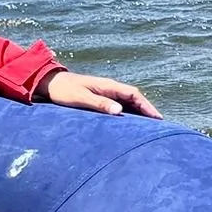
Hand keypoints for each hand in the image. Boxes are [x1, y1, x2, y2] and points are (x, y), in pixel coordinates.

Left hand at [38, 71, 161, 118]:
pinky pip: (119, 105)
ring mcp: (105, 93)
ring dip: (139, 113)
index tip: (158, 118)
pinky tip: (130, 124)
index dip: (147, 106)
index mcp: (108, 86)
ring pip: (128, 102)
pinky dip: (128, 114)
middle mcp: (110, 88)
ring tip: (150, 127)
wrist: (50, 84)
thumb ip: (100, 104)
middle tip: (160, 125)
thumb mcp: (81, 98)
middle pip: (134, 98)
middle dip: (148, 110)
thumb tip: (120, 111)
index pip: (134, 95)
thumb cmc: (64, 91)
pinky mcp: (100, 98)